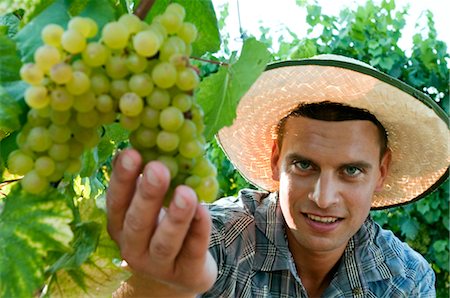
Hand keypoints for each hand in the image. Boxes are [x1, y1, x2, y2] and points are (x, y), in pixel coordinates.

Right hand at [106, 149, 217, 295]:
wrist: (179, 273)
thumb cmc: (161, 229)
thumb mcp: (149, 208)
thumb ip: (146, 181)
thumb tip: (145, 137)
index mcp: (120, 226)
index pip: (117, 202)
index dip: (123, 179)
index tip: (132, 152)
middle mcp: (133, 247)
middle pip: (137, 223)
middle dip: (147, 195)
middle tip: (158, 169)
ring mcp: (159, 264)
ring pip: (165, 241)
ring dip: (175, 216)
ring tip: (186, 193)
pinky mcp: (186, 274)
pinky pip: (193, 250)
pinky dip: (199, 230)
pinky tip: (204, 210)